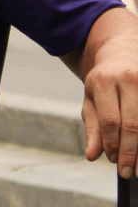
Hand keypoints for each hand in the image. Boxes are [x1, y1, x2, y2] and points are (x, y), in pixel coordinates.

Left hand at [80, 12, 137, 177]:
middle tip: (128, 172)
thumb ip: (92, 127)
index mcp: (103, 81)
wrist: (122, 51)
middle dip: (131, 152)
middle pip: (132, 123)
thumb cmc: (104, 81)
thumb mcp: (91, 99)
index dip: (112, 144)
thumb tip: (91, 156)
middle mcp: (128, 79)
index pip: (109, 120)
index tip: (115, 162)